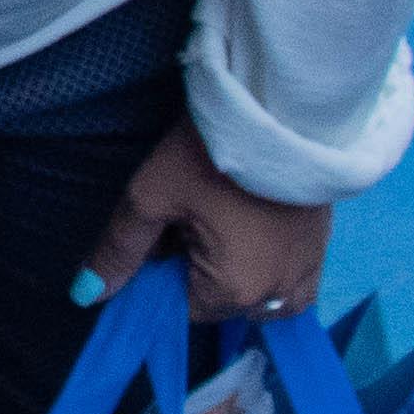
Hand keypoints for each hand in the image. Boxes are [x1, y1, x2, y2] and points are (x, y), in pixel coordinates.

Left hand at [79, 115, 332, 322]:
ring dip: (233, 266)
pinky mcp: (324, 251)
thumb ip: (120, 249)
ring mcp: (308, 275)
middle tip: (194, 212)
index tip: (165, 227)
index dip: (163, 269)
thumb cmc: (209, 153)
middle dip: (197, 267)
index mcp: (236, 291)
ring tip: (224, 214)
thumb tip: (88, 296)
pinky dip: (265, 260)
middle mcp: (279, 296)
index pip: (181, 307)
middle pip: (218, 300)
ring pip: (254, 293)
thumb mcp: (151, 196)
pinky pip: (287, 279)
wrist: (281, 105)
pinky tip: (253, 221)